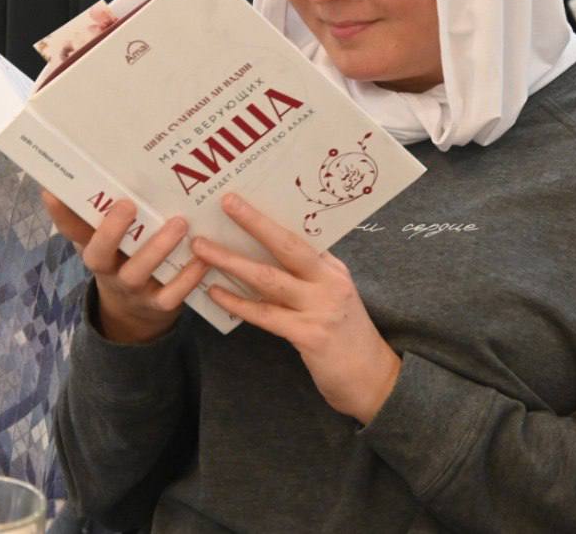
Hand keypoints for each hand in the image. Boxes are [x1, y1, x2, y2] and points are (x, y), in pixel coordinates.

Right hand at [42, 191, 208, 342]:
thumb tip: (82, 179)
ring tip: (178, 223)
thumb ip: (98, 217)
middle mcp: (108, 271)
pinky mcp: (158, 306)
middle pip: (99, 254)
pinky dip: (186, 277)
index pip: (72, 231)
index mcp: (94, 250)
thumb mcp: (106, 243)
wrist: (134, 316)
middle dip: (111, 230)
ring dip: (157, 248)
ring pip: (137, 272)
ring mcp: (132, 290)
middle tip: (127, 204)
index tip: (52, 191)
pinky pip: (170, 295)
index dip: (61, 214)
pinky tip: (202, 258)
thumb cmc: (121, 262)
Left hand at [190, 193, 400, 424]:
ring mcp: (320, 307)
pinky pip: (265, 314)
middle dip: (254, 222)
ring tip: (202, 248)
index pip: (298, 234)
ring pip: (268, 278)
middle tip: (227, 203)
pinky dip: (238, 302)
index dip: (269, 216)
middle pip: (286, 245)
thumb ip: (307, 276)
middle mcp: (329, 281)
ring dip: (231, 261)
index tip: (244, 198)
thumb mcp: (333, 296)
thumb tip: (265, 254)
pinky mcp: (310, 335)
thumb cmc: (346, 336)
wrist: (373, 378)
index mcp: (332, 268)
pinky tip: (215, 292)